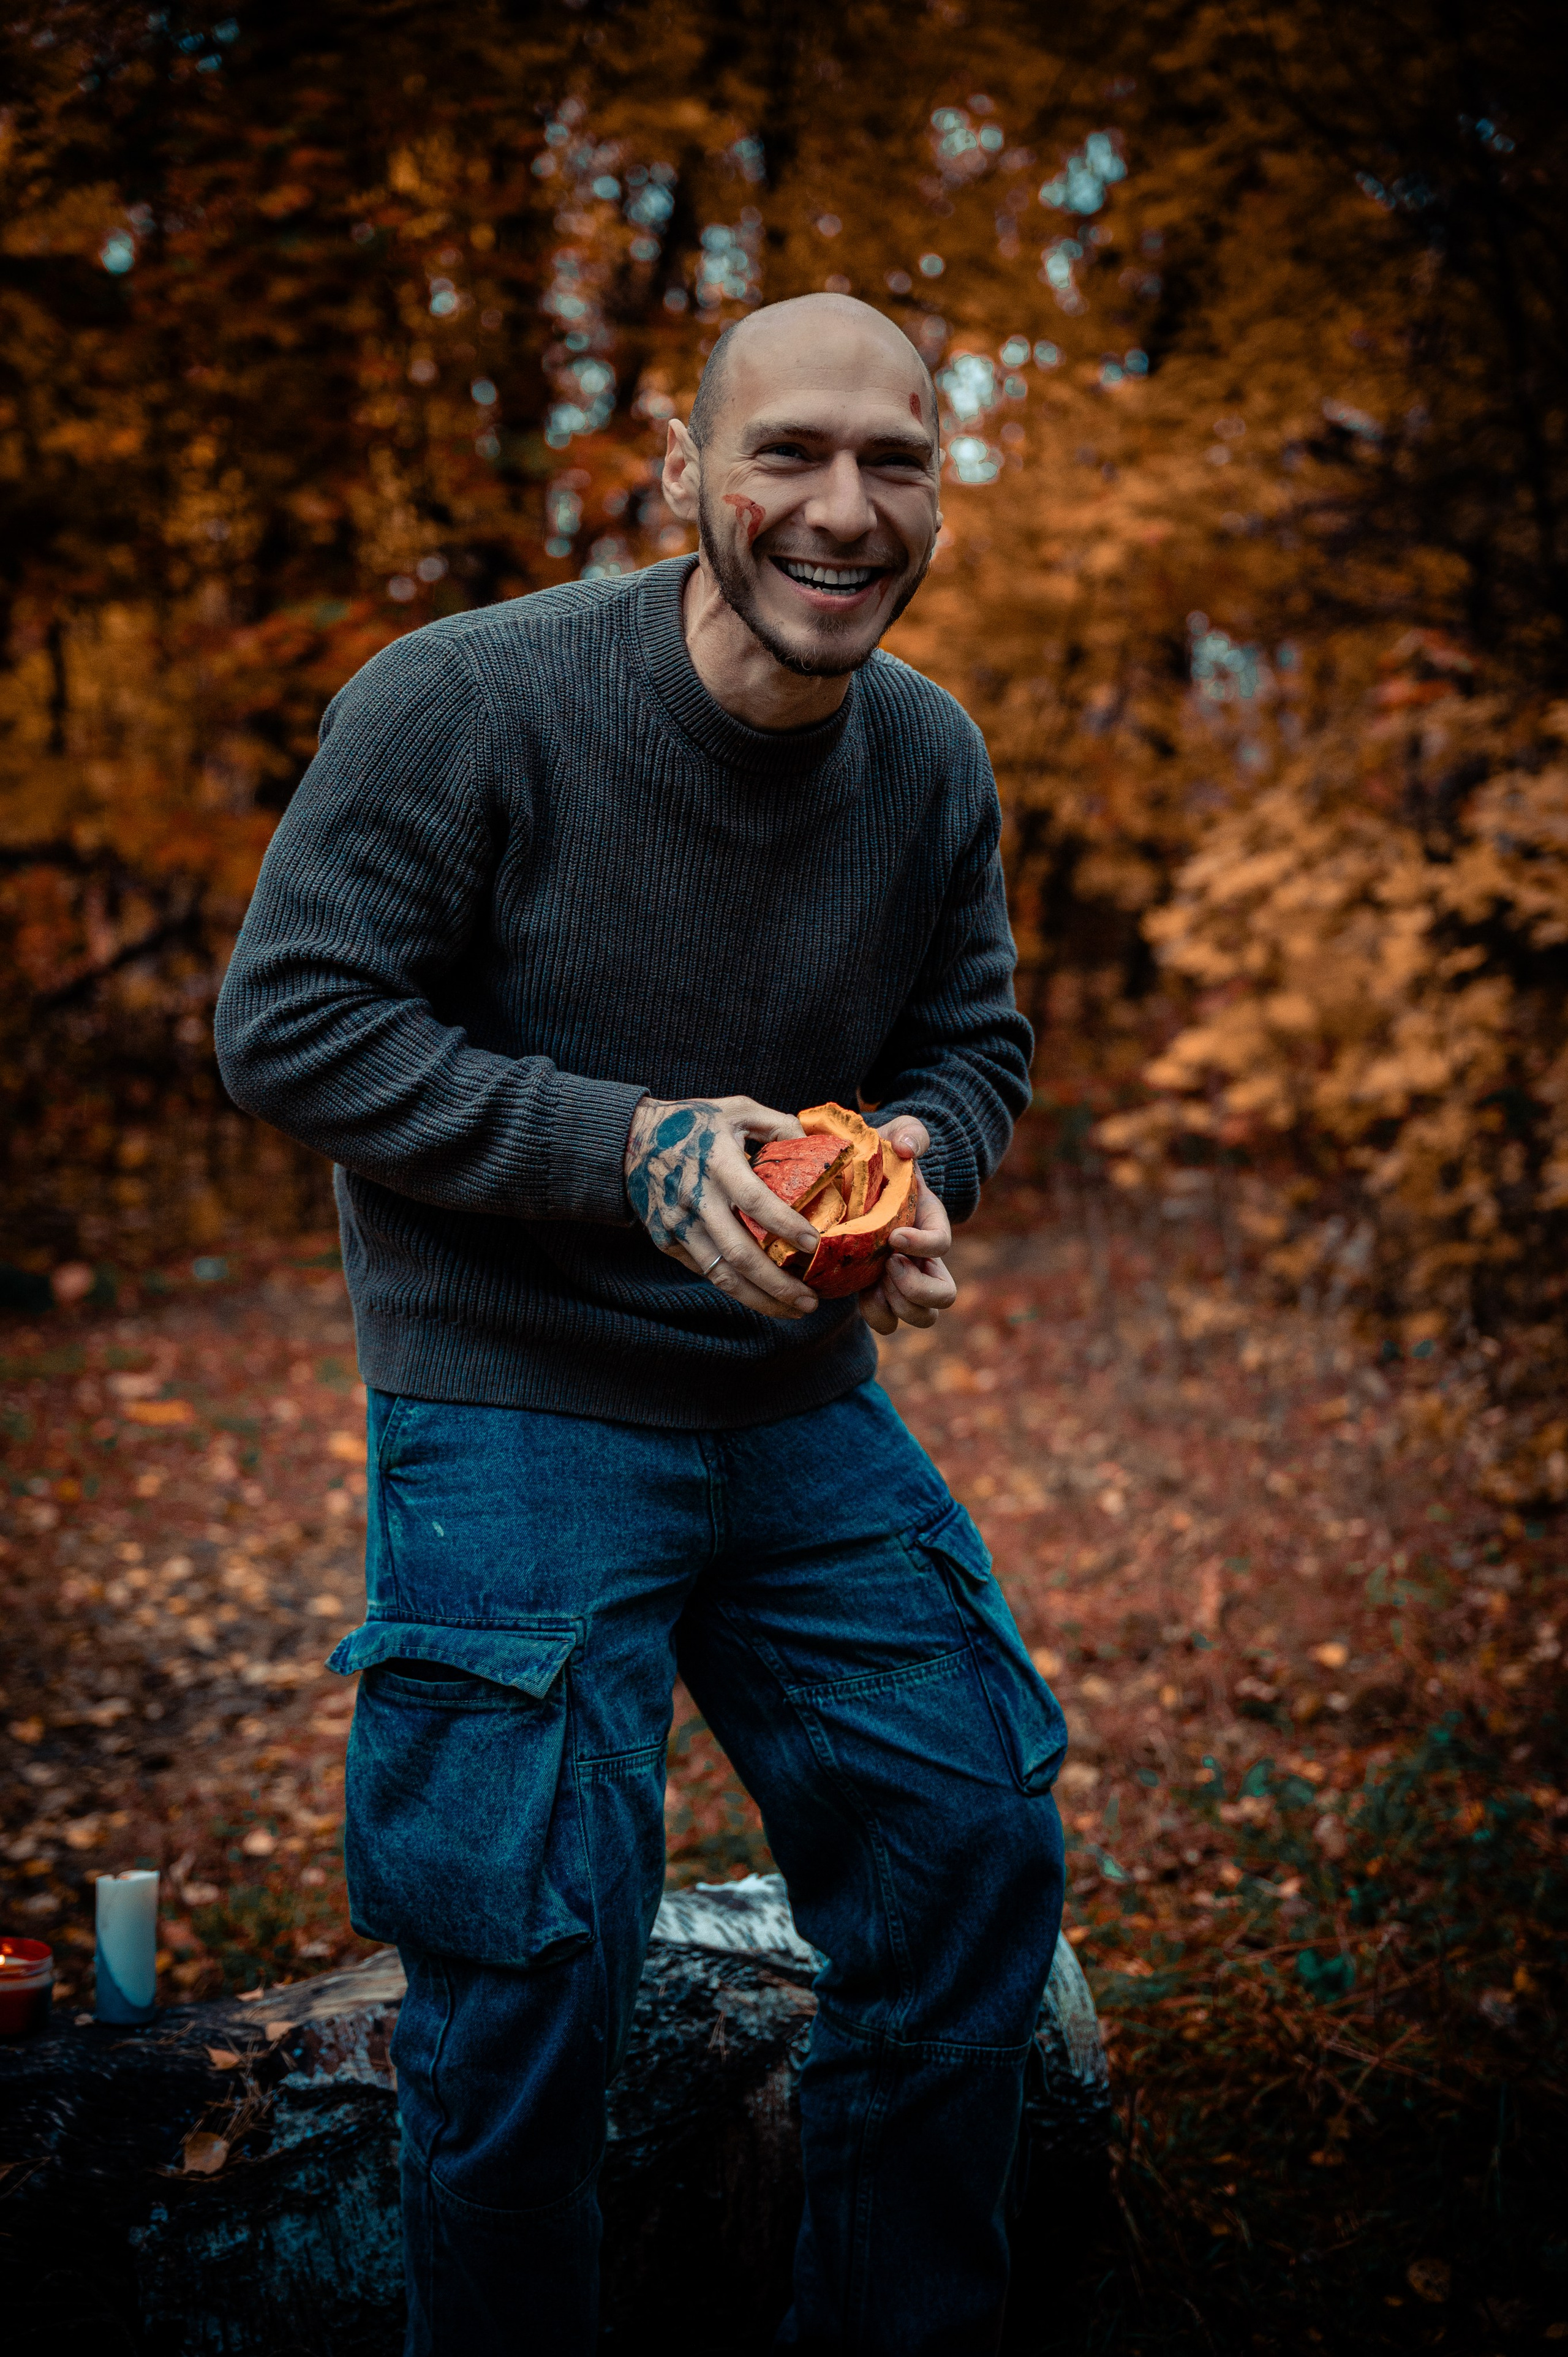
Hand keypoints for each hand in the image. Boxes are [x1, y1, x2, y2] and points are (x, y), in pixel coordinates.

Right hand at [625, 1095, 821, 1318]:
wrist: (630, 1139)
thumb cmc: (692, 1122)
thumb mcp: (737, 1109)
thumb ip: (779, 1124)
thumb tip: (817, 1145)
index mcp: (717, 1162)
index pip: (754, 1201)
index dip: (785, 1225)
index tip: (814, 1244)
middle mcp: (696, 1198)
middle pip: (740, 1253)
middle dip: (778, 1284)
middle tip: (811, 1301)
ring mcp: (679, 1224)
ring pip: (722, 1275)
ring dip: (760, 1299)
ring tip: (793, 1310)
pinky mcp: (666, 1240)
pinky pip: (705, 1270)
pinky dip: (735, 1288)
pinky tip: (762, 1295)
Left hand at [857, 1116, 956, 1335]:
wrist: (866, 1177)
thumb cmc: (886, 1156)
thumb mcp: (900, 1134)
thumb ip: (910, 1133)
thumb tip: (907, 1147)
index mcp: (931, 1222)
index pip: (941, 1244)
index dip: (922, 1246)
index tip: (894, 1236)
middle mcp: (924, 1258)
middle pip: (943, 1296)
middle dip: (915, 1290)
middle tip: (887, 1265)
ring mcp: (905, 1279)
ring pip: (921, 1316)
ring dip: (897, 1307)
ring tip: (873, 1282)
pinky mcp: (880, 1291)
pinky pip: (887, 1320)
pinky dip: (875, 1313)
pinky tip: (857, 1291)